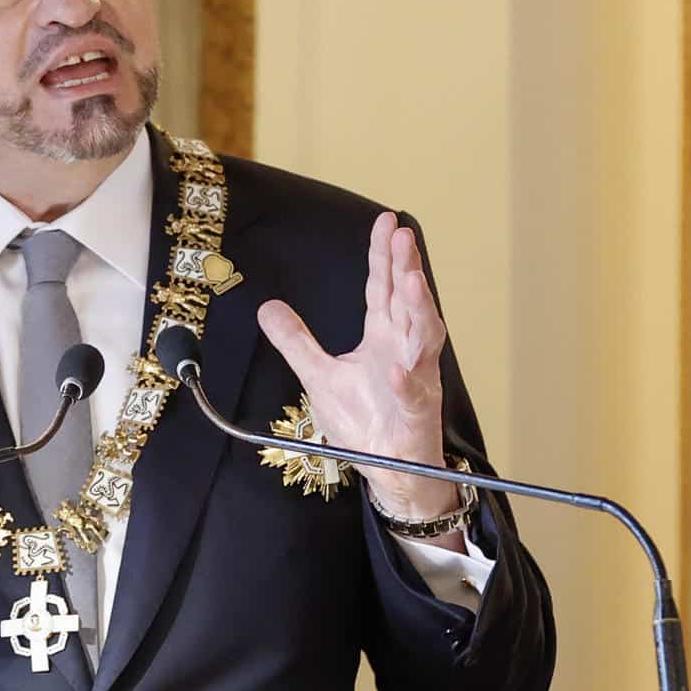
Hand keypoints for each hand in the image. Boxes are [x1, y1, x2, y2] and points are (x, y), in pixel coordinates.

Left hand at [257, 212, 464, 544]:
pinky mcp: (417, 415)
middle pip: (407, 302)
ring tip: (411, 281)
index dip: (384, 256)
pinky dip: (406, 382)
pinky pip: (413, 395)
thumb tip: (268, 308)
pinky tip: (398, 369)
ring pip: (422, 339)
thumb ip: (296, 341)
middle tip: (403, 236)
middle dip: (406, 267)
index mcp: (383, 337)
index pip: (383, 288)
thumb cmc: (365, 420)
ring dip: (419, 310)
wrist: (391, 468)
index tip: (386, 222)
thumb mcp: (319, 375)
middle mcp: (403, 351)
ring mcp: (415, 380)